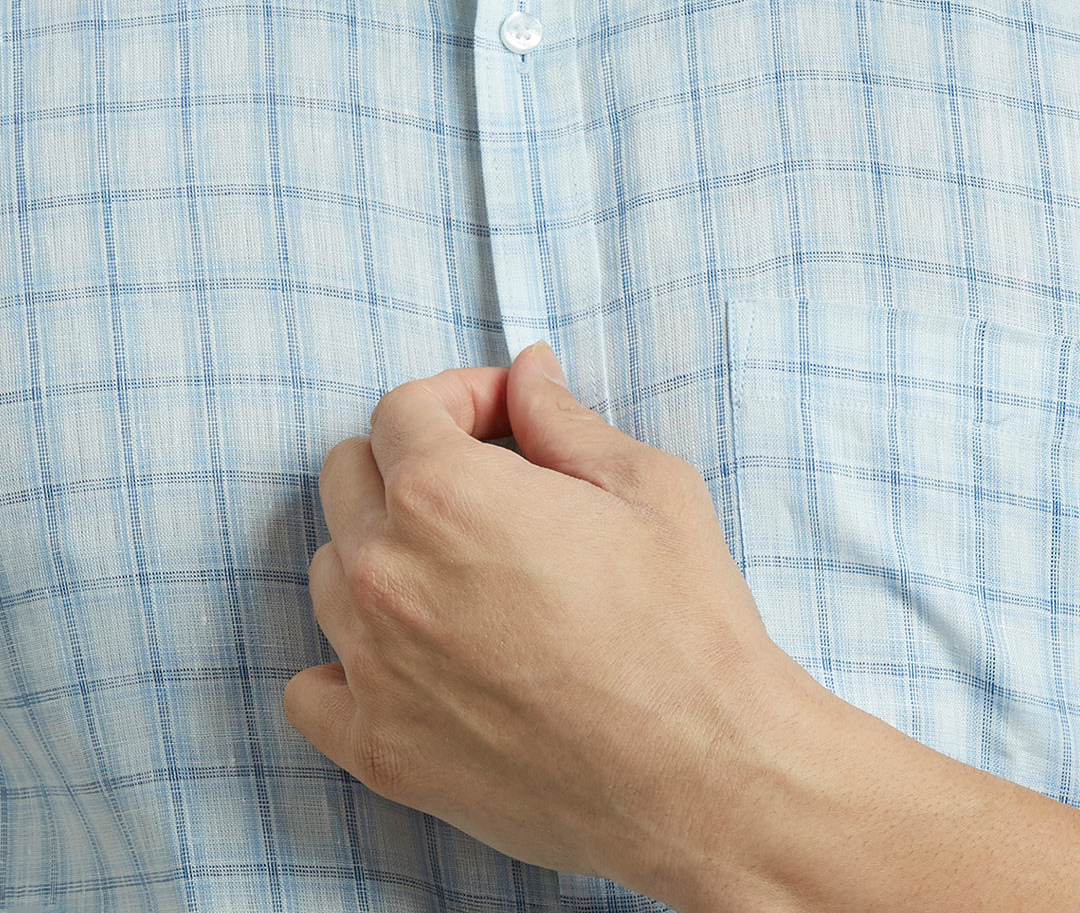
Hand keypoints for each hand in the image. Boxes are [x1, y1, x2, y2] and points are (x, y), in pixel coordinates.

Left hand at [284, 341, 794, 901]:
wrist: (707, 774)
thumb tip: (528, 373)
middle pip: (348, 479)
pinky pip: (311, 691)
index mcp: (443, 492)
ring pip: (331, 573)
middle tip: (483, 488)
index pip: (399, 410)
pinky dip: (345, 668)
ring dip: (382, 556)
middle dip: (409, 464)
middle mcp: (387, 572)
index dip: (458, 399)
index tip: (503, 421)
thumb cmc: (687, 623)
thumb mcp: (646, 487)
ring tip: (460, 576)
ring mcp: (373, 667)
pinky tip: (408, 662)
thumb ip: (563, 419)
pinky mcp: (379, 750)